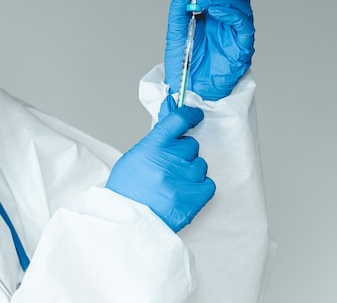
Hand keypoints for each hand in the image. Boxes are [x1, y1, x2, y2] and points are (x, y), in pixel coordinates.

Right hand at [106, 102, 214, 232]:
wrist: (127, 221)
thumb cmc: (128, 189)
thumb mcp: (135, 157)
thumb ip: (156, 140)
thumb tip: (173, 119)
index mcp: (152, 146)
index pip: (178, 120)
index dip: (190, 115)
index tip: (195, 115)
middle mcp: (168, 159)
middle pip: (191, 145)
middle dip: (183, 154)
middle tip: (168, 168)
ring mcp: (182, 178)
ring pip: (200, 165)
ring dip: (191, 172)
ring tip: (173, 184)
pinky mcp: (194, 197)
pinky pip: (209, 184)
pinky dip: (200, 188)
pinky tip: (184, 193)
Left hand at [165, 0, 254, 100]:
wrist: (187, 90)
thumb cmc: (185, 62)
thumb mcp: (176, 29)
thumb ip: (180, 5)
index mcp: (214, 13)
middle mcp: (228, 19)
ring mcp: (236, 32)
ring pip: (241, 3)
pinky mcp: (242, 46)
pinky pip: (243, 24)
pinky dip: (230, 11)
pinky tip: (215, 8)